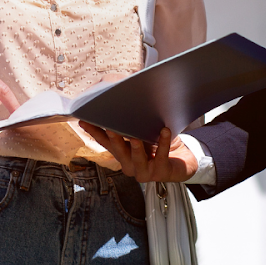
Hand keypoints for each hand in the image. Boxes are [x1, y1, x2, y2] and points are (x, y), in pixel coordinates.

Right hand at [80, 124, 197, 182]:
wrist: (182, 162)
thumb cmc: (159, 145)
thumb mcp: (143, 132)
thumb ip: (132, 121)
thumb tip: (122, 93)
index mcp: (122, 153)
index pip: (105, 142)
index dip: (94, 132)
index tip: (83, 120)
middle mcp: (129, 164)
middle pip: (119, 151)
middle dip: (114, 139)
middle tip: (110, 128)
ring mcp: (144, 171)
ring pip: (137, 160)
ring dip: (135, 148)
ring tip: (135, 138)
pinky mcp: (160, 172)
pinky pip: (161, 157)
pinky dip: (163, 144)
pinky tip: (165, 131)